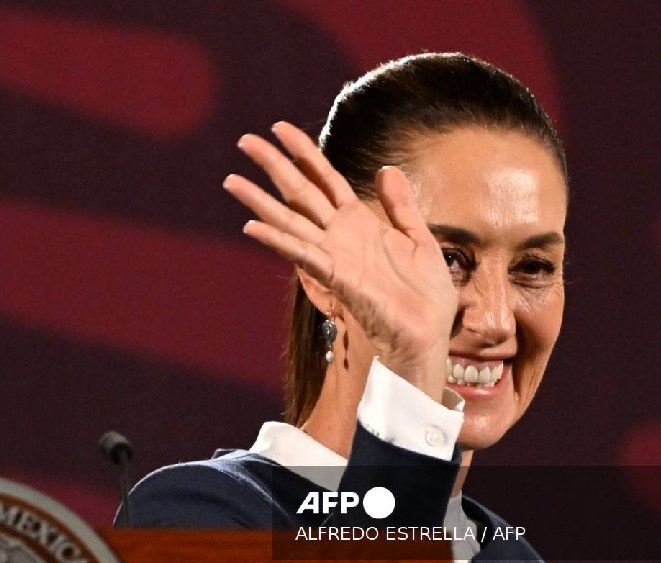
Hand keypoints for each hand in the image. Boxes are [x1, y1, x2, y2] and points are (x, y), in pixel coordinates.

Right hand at [222, 121, 455, 400]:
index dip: (303, 152)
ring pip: (290, 221)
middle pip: (299, 192)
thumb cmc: (425, 297)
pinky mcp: (338, 278)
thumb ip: (400, 206)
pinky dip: (278, 240)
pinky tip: (252, 227)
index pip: (324, 179)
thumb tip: (386, 169)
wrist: (428, 336)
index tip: (279, 128)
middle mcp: (340, 236)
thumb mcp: (420, 239)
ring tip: (232, 181)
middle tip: (244, 141)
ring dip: (260, 201)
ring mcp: (335, 256)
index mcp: (360, 223)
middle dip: (272, 165)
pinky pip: (303, 254)